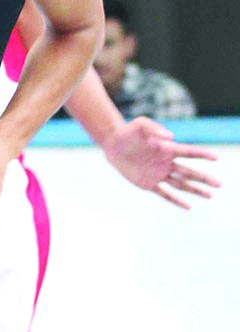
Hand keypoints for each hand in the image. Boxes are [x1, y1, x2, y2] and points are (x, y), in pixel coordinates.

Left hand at [103, 117, 220, 208]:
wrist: (113, 144)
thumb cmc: (128, 132)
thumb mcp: (141, 125)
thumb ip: (156, 129)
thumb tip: (172, 137)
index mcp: (168, 148)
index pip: (189, 152)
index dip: (203, 155)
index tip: (216, 158)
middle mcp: (166, 163)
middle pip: (189, 172)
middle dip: (204, 178)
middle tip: (219, 184)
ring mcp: (158, 174)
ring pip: (181, 184)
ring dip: (195, 190)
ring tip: (210, 196)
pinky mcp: (148, 183)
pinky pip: (165, 194)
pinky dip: (176, 200)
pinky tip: (188, 206)